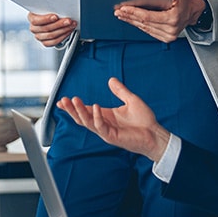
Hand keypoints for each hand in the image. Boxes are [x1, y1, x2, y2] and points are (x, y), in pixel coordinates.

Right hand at [28, 11, 75, 46]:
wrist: (49, 18)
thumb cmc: (48, 11)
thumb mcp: (47, 7)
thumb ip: (51, 8)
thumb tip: (60, 7)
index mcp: (32, 18)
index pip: (36, 20)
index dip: (46, 19)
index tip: (56, 16)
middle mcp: (34, 28)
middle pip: (46, 28)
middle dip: (60, 24)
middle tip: (69, 21)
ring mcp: (39, 36)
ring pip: (51, 36)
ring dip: (64, 30)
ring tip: (71, 25)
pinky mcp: (45, 42)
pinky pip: (54, 42)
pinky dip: (63, 36)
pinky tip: (68, 31)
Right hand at [56, 77, 170, 159]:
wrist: (155, 134)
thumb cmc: (145, 120)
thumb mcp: (131, 100)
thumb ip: (120, 91)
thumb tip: (111, 80)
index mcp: (106, 116)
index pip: (86, 110)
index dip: (74, 105)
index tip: (63, 99)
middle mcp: (103, 124)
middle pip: (82, 117)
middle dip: (71, 109)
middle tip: (62, 100)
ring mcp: (106, 131)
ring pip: (87, 122)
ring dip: (79, 112)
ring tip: (73, 101)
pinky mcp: (112, 137)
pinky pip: (100, 127)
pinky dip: (96, 117)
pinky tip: (95, 107)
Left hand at [114, 0, 203, 42]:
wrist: (193, 11)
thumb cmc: (184, 1)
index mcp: (173, 19)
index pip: (148, 16)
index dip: (134, 12)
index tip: (124, 8)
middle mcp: (171, 29)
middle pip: (144, 23)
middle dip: (129, 16)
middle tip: (118, 11)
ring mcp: (168, 36)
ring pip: (144, 28)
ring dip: (131, 21)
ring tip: (122, 15)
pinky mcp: (166, 38)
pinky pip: (148, 32)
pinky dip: (139, 25)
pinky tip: (131, 20)